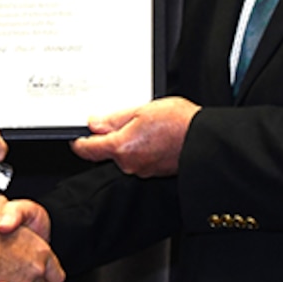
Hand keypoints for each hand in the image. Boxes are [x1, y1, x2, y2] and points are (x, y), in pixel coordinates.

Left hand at [70, 96, 200, 177]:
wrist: (204, 140)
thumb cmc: (179, 123)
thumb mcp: (142, 110)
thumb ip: (114, 119)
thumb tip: (95, 123)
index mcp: (121, 148)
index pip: (87, 149)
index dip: (80, 140)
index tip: (78, 135)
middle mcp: (129, 164)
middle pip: (108, 151)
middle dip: (112, 136)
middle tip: (127, 118)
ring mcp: (142, 170)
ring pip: (125, 154)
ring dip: (129, 141)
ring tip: (147, 125)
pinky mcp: (154, 171)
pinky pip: (139, 159)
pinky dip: (142, 148)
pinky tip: (156, 136)